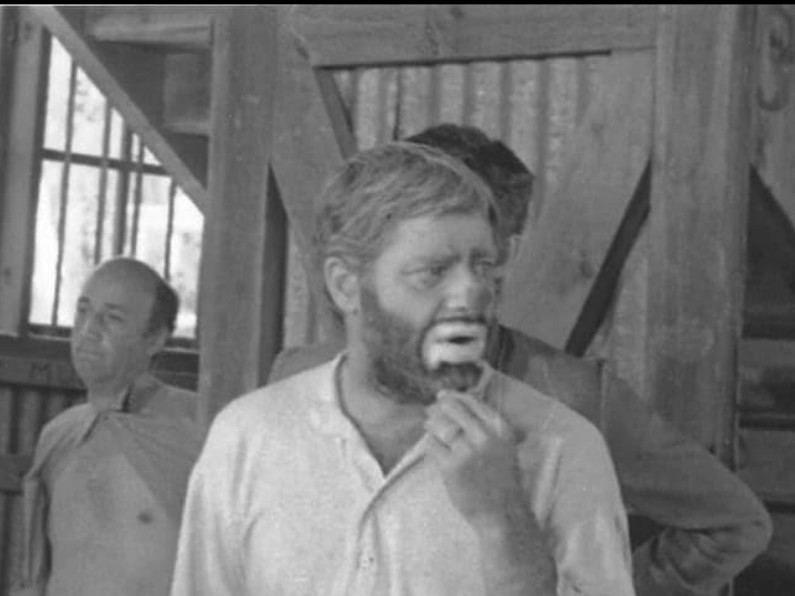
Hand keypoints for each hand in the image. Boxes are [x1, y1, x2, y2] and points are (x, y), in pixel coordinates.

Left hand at [424, 389, 523, 529]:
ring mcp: (467, 451)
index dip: (453, 396)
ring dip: (431, 424)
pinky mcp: (451, 466)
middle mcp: (485, 435)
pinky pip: (432, 445)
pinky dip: (430, 444)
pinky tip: (434, 447)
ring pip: (439, 425)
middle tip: (431, 410)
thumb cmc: (501, 479)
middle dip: (438, 407)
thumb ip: (485, 425)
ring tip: (428, 425)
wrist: (503, 513)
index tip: (443, 396)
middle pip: (452, 409)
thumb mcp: (503, 445)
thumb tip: (454, 401)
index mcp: (500, 427)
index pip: (471, 401)